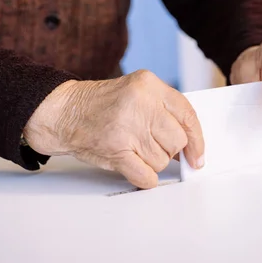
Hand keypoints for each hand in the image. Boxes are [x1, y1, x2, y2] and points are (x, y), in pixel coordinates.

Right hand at [23, 70, 204, 188]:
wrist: (64, 112)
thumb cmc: (99, 104)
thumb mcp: (136, 92)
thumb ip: (163, 110)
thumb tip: (190, 143)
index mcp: (148, 85)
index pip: (187, 114)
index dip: (197, 139)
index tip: (198, 155)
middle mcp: (140, 104)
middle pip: (178, 141)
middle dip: (168, 150)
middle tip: (152, 145)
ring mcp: (127, 128)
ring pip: (162, 161)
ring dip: (151, 162)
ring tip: (133, 149)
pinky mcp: (116, 151)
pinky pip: (146, 176)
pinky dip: (144, 178)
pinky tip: (133, 165)